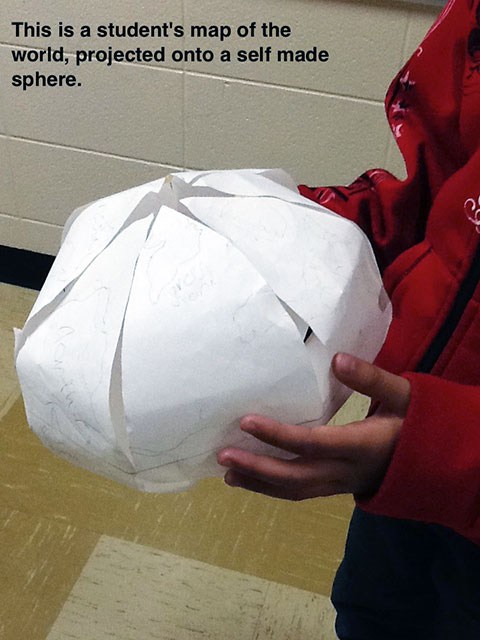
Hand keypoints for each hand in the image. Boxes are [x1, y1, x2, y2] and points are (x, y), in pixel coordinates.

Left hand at [217, 353, 410, 499]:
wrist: (428, 462)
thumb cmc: (413, 423)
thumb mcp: (402, 396)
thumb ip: (371, 379)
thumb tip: (337, 360)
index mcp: (360, 446)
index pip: (312, 444)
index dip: (278, 436)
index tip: (246, 421)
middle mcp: (344, 471)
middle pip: (295, 477)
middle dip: (257, 468)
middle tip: (223, 454)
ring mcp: (337, 485)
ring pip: (293, 491)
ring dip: (258, 483)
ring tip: (226, 471)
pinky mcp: (332, 488)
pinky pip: (298, 493)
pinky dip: (270, 489)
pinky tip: (247, 479)